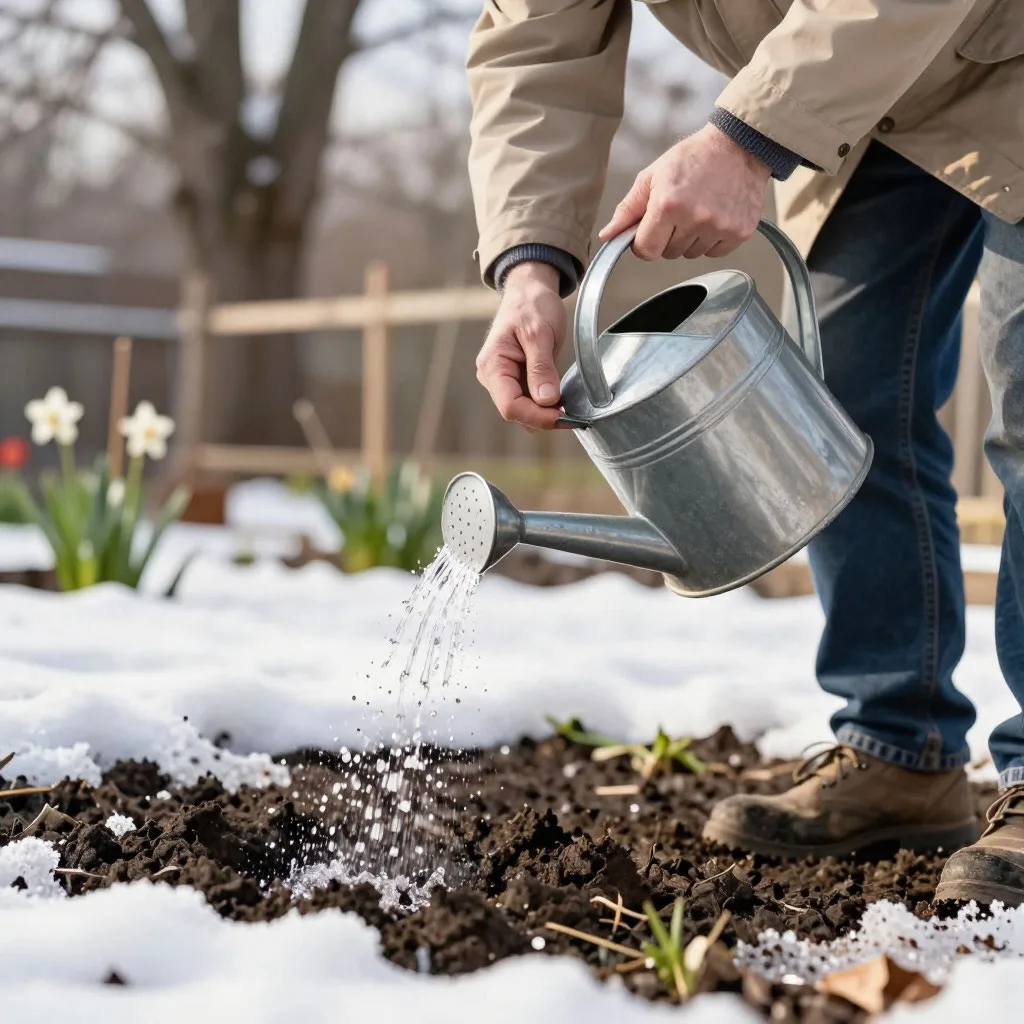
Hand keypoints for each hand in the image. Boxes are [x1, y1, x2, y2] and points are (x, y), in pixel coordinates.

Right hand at [476, 261, 566, 430]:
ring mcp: (503, 379)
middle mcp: (493, 376)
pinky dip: (544, 405)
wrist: (529, 291)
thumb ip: (541, 368)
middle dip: (542, 417)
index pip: (510, 406)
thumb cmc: (531, 305)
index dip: (536, 416)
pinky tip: (560, 399)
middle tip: (571, 414)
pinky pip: (528, 401)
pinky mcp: (515, 379)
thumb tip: (546, 400)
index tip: (562, 416)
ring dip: (544, 413)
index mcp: (493, 365)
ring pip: (522, 410)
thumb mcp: (539, 333)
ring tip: (567, 406)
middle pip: (515, 412)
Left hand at [599, 123, 770, 259]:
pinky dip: (712, 239)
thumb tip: (607, 236)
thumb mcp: (653, 176)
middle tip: (679, 210)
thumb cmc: (693, 158)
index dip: (643, 242)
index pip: (646, 250)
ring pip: (691, 254)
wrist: (738, 146)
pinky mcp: (739, 232)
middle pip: (669, 253)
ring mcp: (719, 227)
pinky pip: (715, 253)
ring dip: (690, 238)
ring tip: (699, 209)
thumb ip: (628, 209)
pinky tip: (715, 215)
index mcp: (668, 205)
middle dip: (668, 236)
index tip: (650, 230)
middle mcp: (695, 219)